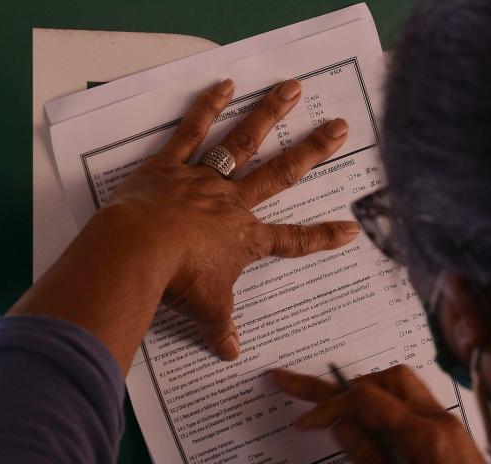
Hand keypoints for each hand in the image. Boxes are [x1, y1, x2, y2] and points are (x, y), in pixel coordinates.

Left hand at [103, 78, 359, 359]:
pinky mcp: (170, 165)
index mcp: (245, 239)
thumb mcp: (205, 311)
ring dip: (270, 112)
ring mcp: (204, 179)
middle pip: (281, 174)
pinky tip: (224, 84)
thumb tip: (229, 352)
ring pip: (244, 141)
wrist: (139, 251)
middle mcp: (233, 202)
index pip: (294, 241)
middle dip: (313, 150)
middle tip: (339, 127)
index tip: (352, 229)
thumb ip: (219, 328)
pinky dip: (208, 106)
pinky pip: (192, 132)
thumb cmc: (177, 282)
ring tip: (293, 87)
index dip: (324, 237)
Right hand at [273, 365, 487, 463]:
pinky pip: (411, 401)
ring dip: (363, 389)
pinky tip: (361, 416)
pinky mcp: (449, 431)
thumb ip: (371, 461)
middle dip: (337, 384)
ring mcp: (449, 422)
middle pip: (386, 380)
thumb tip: (340, 425)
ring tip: (327, 401)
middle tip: (292, 381)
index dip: (329, 407)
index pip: (369, 401)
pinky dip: (381, 401)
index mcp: (429, 438)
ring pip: (400, 384)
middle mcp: (441, 420)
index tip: (302, 423)